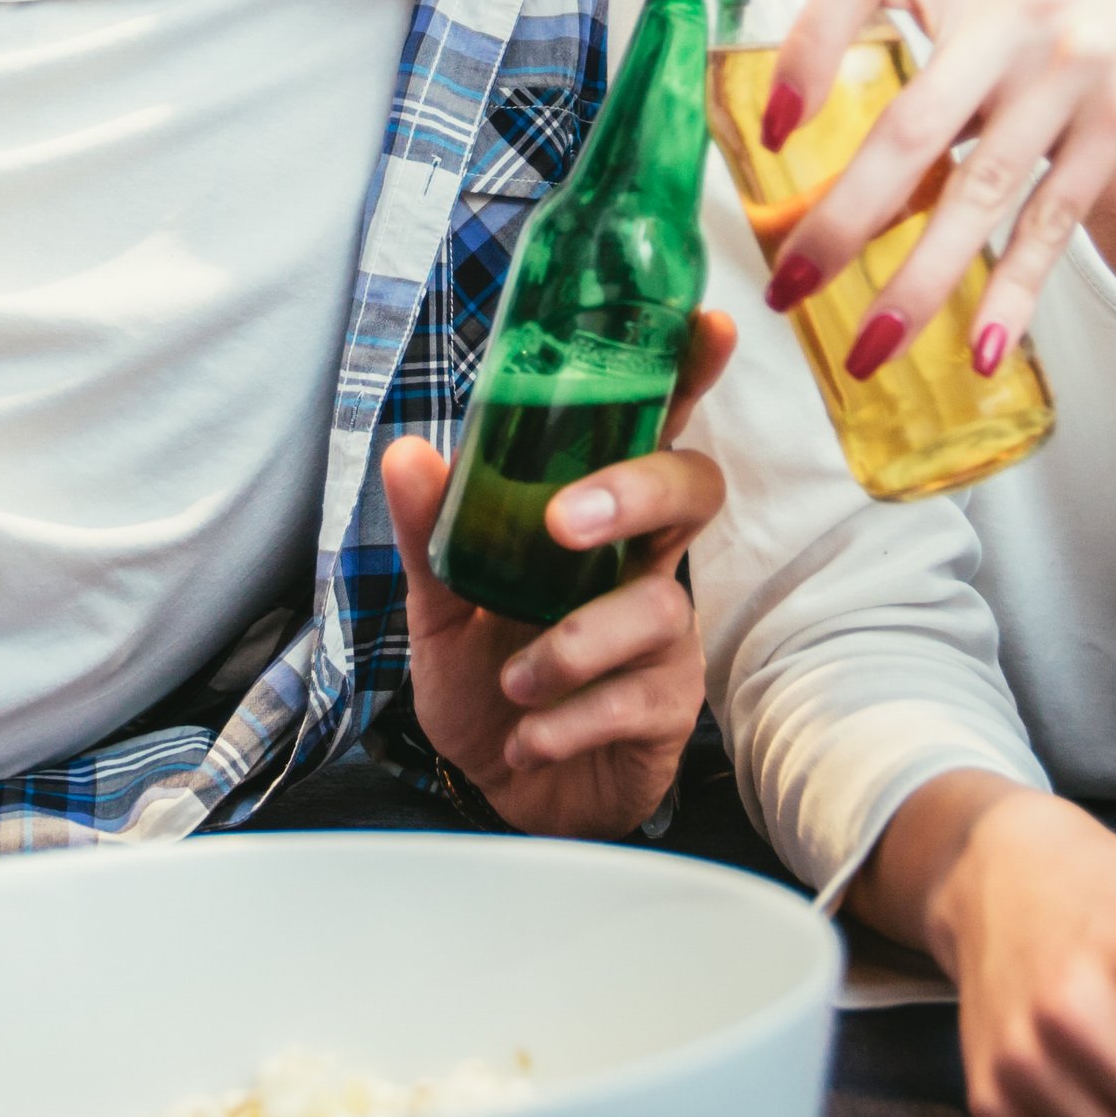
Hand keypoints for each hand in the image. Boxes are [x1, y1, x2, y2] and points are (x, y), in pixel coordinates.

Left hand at [382, 310, 735, 838]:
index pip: (653, 427)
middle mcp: (643, 562)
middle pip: (693, 488)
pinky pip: (636, 694)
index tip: (707, 325)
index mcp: (595, 516)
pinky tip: (529, 734)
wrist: (500, 791)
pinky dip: (567, 716)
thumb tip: (408, 452)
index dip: (688, 374)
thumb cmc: (485, 680)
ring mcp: (665, 633)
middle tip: (563, 525)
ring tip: (512, 683)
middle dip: (635, 490)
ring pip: (656, 605)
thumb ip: (433, 533)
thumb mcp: (440, 605)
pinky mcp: (669, 705)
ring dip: (568, 647)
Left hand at [756, 0, 1115, 366]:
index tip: (772, 130)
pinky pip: (1052, 223)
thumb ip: (925, 84)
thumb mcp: (998, 19)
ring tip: (868, 348)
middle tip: (787, 287)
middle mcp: (1014, 12)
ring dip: (918, 281)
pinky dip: (1013, 292)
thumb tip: (819, 200)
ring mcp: (1074, 66)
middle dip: (842, 219)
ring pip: (979, 192)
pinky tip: (980, 349)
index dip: (805, 43)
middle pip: (911, 127)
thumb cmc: (1075, 29)